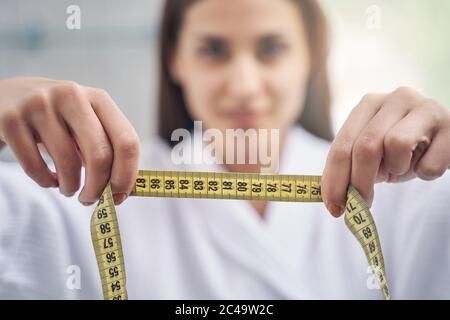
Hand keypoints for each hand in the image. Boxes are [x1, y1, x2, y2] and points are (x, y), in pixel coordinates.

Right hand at [0, 77, 139, 205]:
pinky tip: (50, 180)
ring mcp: (39, 105)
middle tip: (91, 199)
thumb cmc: (59, 118)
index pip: (127, 141)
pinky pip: (35, 167)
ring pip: (68, 163)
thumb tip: (121, 190)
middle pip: (100, 155)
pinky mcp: (11, 120)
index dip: (127, 175)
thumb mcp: (86, 122)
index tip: (120, 195)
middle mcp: (72, 96)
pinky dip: (46, 182)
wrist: (7, 95)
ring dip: (71, 187)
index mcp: (98, 98)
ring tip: (68, 188)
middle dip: (98, 187)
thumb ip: (106, 148)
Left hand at [321, 87, 449, 216]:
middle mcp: (395, 98)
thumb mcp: (373, 156)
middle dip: (359, 182)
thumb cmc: (402, 151)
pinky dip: (425, 173)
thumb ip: (351, 169)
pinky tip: (428, 162)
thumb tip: (334, 203)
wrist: (445, 141)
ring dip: (397, 168)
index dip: (334, 178)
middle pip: (365, 146)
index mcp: (369, 104)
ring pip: (397, 144)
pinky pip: (430, 164)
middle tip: (361, 205)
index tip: (333, 207)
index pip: (342, 144)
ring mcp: (425, 107)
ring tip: (404, 166)